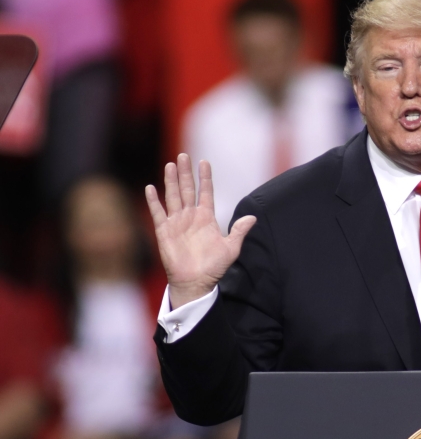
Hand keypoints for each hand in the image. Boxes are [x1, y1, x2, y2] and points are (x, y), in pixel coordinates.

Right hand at [145, 154, 255, 307]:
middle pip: (187, 189)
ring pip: (173, 196)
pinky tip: (151, 188)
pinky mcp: (164, 231)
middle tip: (184, 156)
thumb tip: (252, 217)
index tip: (204, 162)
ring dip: (171, 181)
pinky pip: (158, 213)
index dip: (205, 178)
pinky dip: (154, 201)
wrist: (197, 282)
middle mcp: (190, 216)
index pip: (205, 192)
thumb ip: (239, 231)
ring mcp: (177, 222)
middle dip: (185, 173)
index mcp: (206, 217)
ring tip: (170, 164)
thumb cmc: (214, 267)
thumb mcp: (231, 247)